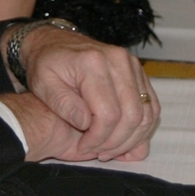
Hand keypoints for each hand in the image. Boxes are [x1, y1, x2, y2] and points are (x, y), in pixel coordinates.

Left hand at [9, 24, 159, 159]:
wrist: (54, 42)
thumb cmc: (46, 64)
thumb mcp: (43, 84)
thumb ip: (63, 104)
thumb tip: (86, 123)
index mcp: (94, 63)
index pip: (108, 113)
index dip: (98, 138)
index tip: (83, 147)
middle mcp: (119, 61)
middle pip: (132, 115)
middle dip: (116, 142)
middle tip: (98, 153)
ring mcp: (132, 65)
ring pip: (146, 114)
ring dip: (131, 138)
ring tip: (109, 148)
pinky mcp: (138, 72)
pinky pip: (151, 106)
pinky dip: (142, 128)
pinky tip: (123, 139)